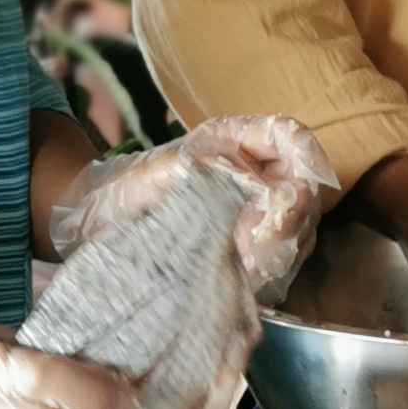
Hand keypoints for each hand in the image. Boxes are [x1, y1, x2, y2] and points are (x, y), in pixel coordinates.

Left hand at [49, 115, 336, 303]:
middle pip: (306, 187)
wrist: (101, 226)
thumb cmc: (127, 187)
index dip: (306, 159)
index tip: (295, 191)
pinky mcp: (251, 247)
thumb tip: (259, 188)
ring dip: (283, 243)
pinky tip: (245, 272)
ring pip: (301, 225)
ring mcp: (257, 211)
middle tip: (267, 237)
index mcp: (237, 140)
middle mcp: (255, 173)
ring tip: (249, 258)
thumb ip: (213, 170)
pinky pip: (282, 256)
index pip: (292, 137)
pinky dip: (272, 266)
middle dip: (294, 213)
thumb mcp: (163, 171)